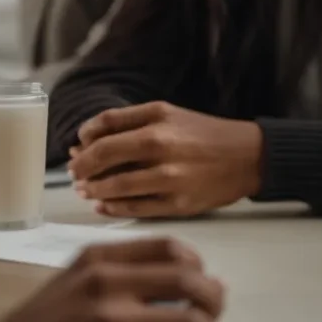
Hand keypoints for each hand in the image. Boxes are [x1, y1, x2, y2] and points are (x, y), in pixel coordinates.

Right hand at [0, 238, 224, 321]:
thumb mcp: (76, 279)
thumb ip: (127, 270)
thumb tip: (198, 274)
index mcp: (97, 259)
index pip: (171, 249)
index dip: (200, 268)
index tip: (202, 283)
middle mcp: (104, 287)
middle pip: (191, 285)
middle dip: (214, 304)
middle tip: (211, 319)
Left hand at [67, 103, 262, 218]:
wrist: (248, 157)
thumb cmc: (203, 134)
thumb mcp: (167, 113)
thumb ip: (128, 121)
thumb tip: (88, 137)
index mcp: (157, 119)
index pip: (105, 125)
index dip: (84, 137)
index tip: (77, 146)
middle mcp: (162, 146)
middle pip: (105, 154)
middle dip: (82, 165)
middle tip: (73, 171)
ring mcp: (170, 178)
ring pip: (117, 186)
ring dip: (93, 189)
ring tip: (83, 190)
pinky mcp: (179, 204)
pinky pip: (137, 208)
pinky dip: (113, 208)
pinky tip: (102, 205)